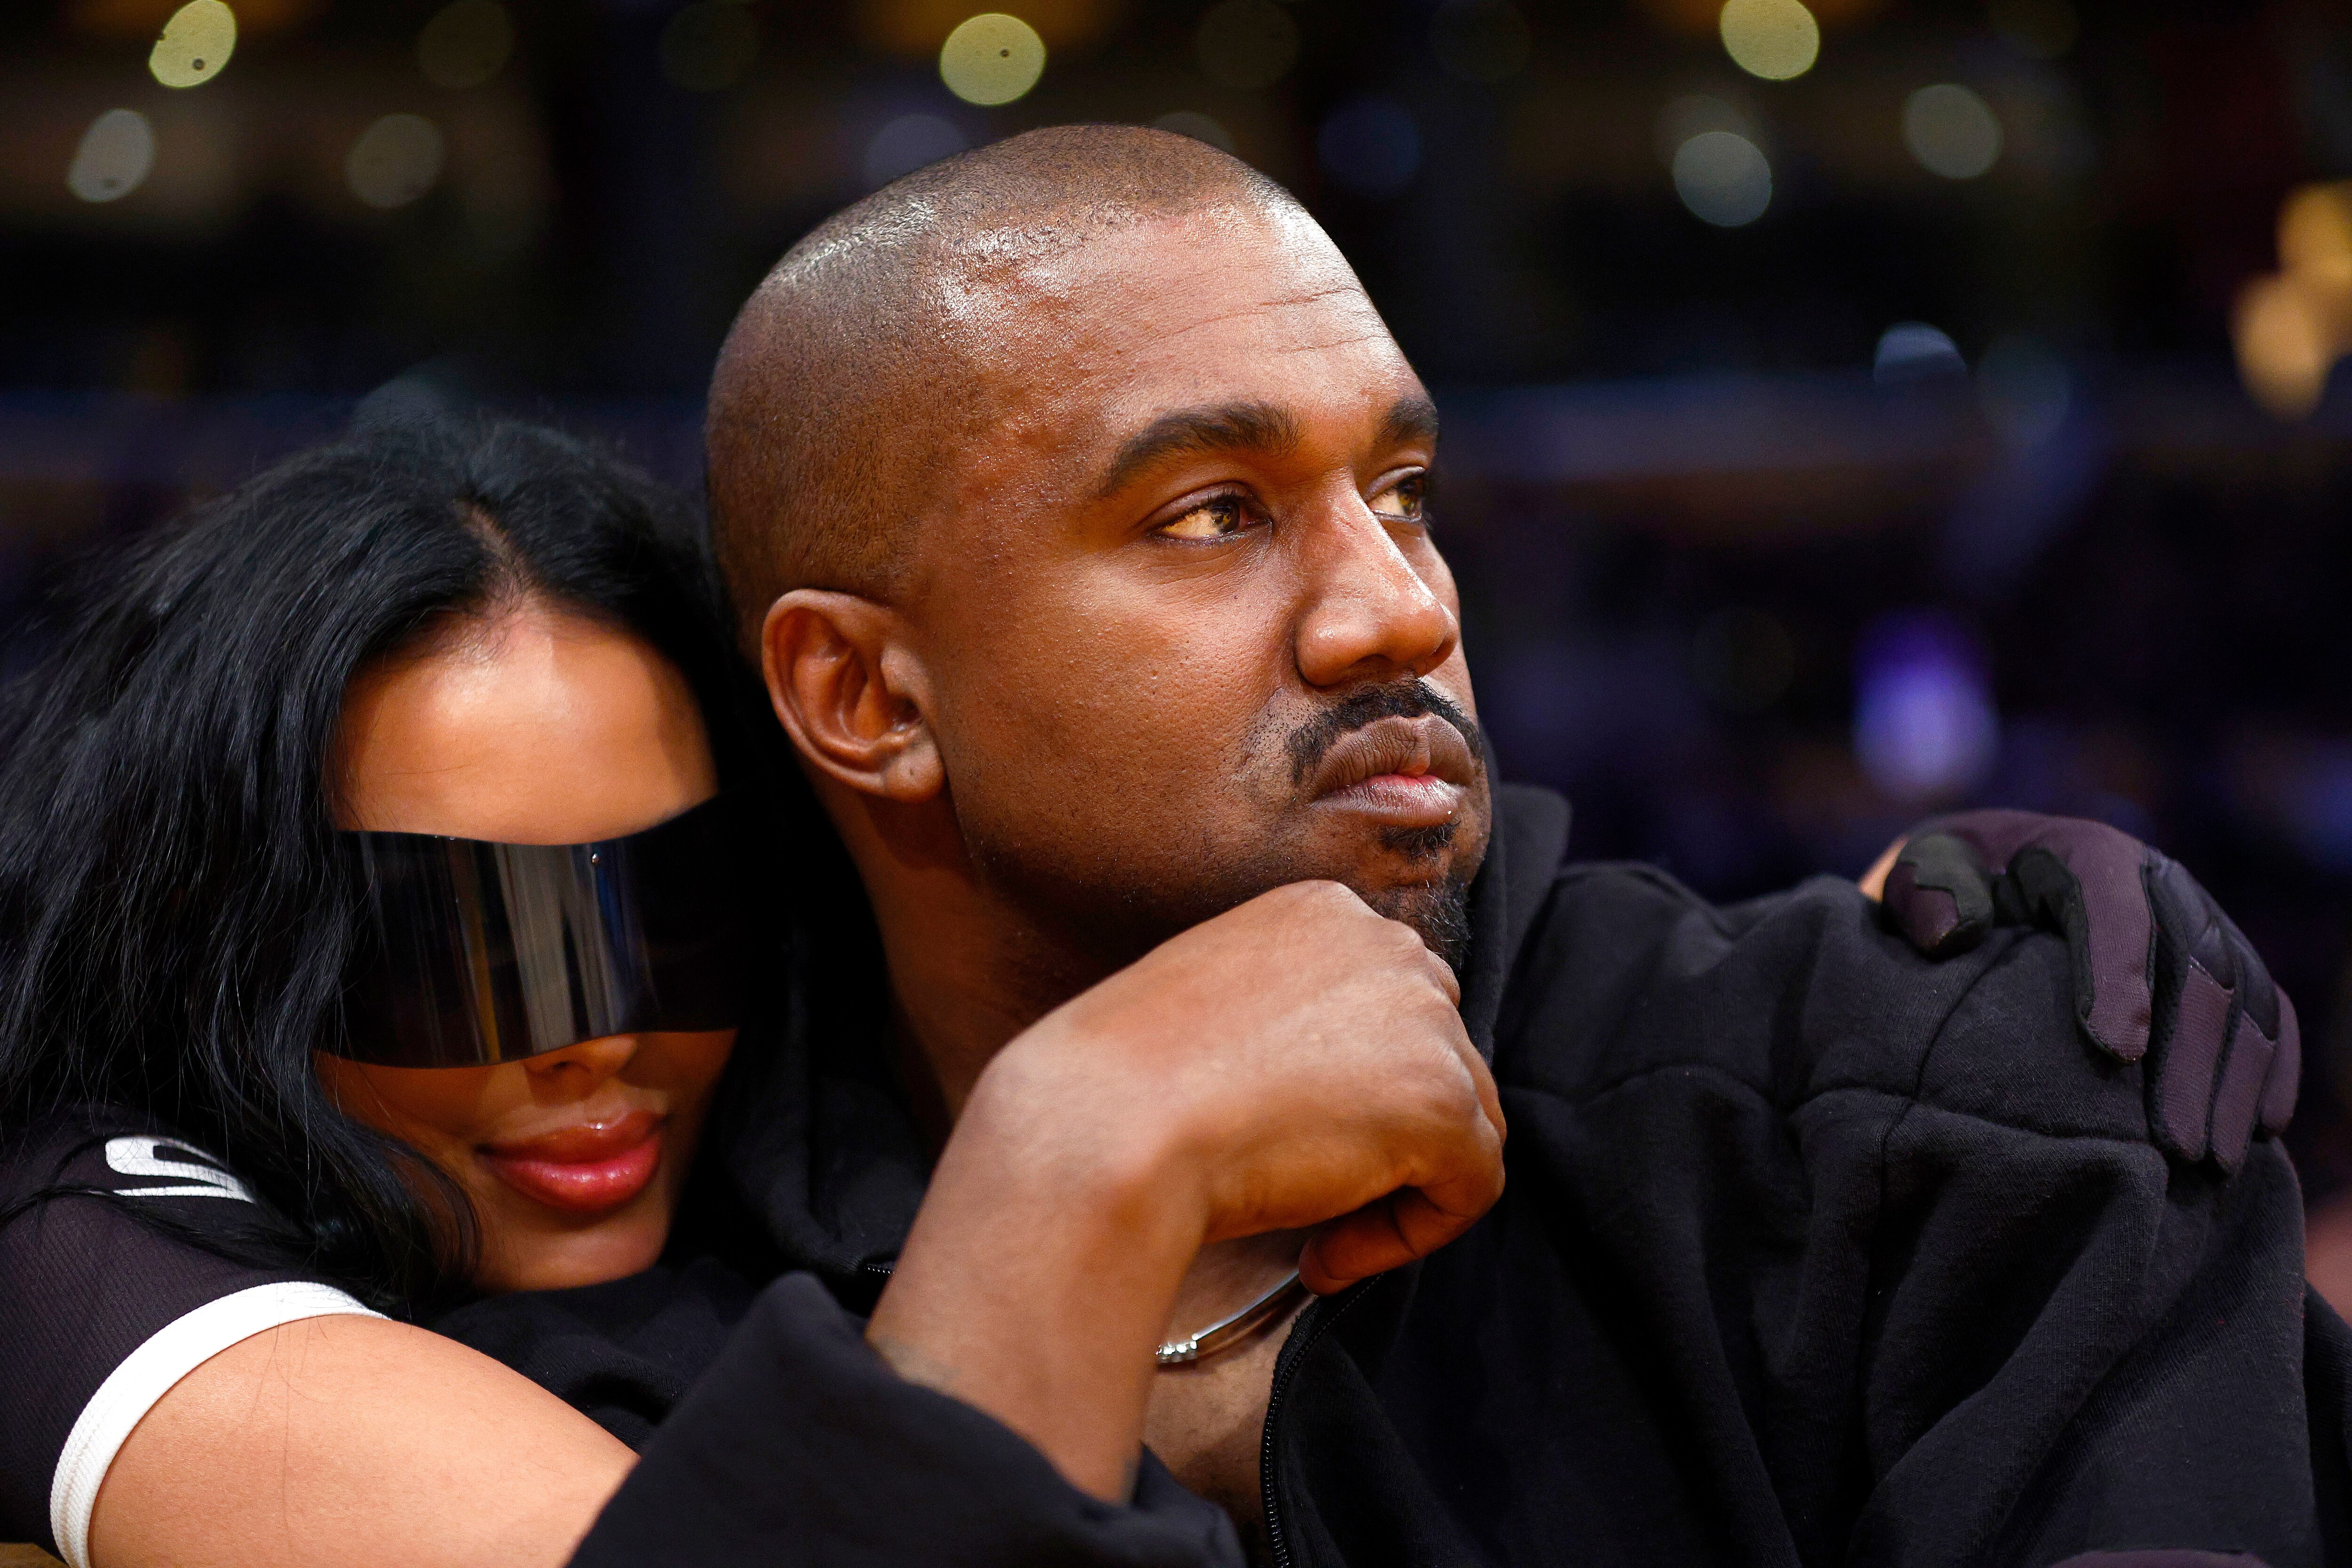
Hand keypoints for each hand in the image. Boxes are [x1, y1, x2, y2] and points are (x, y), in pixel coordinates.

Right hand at [975, 878, 1506, 1291]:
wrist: (1106, 1126)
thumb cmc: (1125, 1084)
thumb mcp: (1213, 1007)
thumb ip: (1289, 1020)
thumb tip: (1331, 1089)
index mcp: (1324, 910)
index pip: (1386, 1005)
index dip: (1353, 1087)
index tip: (1287, 1139)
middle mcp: (1389, 944)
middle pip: (1438, 1055)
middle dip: (1386, 1134)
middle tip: (1308, 1194)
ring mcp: (1425, 1020)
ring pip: (1464, 1122)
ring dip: (1398, 1188)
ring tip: (1313, 1236)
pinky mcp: (1443, 1103)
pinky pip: (1472, 1186)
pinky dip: (1411, 1235)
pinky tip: (1323, 1258)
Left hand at [1869, 810, 2297, 1168]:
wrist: (1986, 882)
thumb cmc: (1949, 888)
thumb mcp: (1921, 873)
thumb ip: (1922, 890)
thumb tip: (1950, 933)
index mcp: (2083, 852)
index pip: (2114, 906)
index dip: (2120, 975)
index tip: (2116, 1051)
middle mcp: (2158, 883)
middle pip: (2197, 963)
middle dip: (2191, 1059)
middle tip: (2175, 1146)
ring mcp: (2200, 922)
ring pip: (2244, 997)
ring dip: (2234, 1082)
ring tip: (2210, 1163)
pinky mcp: (2223, 963)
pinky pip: (2268, 1011)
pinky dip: (2271, 1070)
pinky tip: (2259, 1132)